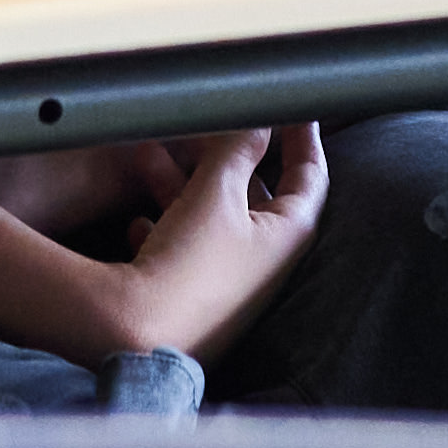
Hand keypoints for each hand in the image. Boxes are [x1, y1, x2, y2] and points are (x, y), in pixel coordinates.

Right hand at [105, 124, 328, 356]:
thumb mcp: (216, 192)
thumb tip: (259, 121)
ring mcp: (228, 284)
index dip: (304, 137)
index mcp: (287, 237)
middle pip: (254, 195)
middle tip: (206, 125)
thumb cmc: (187, 268)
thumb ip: (238, 149)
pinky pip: (181, 251)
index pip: (311, 176)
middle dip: (224, 156)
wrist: (135, 338)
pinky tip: (137, 222)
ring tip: (146, 155)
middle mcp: (264, 264)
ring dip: (181, 185)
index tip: (296, 109)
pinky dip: (162, 228)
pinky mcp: (190, 298)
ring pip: (210, 218)